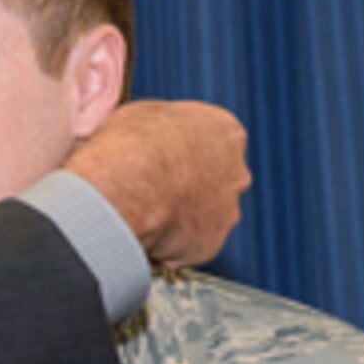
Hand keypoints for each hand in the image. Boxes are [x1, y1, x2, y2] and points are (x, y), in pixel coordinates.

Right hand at [64, 100, 249, 266]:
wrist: (126, 187)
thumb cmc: (131, 145)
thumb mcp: (144, 115)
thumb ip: (163, 128)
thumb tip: (150, 135)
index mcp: (225, 132)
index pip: (213, 143)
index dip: (184, 153)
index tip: (162, 160)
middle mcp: (236, 173)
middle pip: (216, 183)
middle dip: (190, 189)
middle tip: (152, 192)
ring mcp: (226, 212)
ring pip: (205, 219)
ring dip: (180, 221)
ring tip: (140, 217)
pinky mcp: (209, 245)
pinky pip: (186, 249)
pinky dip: (167, 247)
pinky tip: (142, 236)